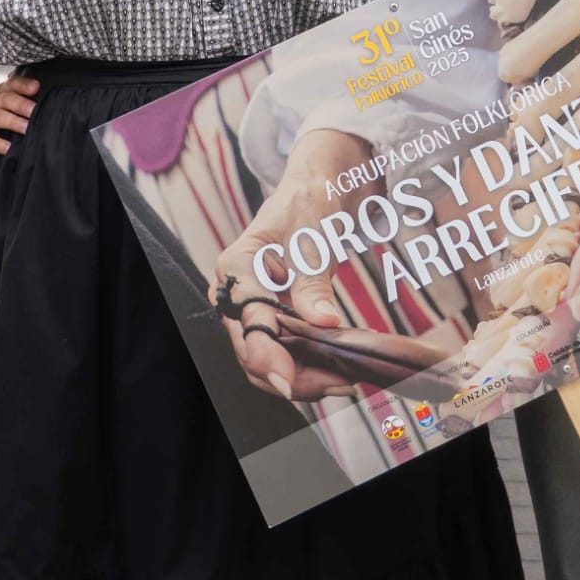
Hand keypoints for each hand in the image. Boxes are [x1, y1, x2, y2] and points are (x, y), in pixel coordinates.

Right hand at [0, 77, 40, 154]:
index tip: (36, 87)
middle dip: (21, 104)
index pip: (11, 84)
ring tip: (26, 128)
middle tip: (34, 110)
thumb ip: (13, 93)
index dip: (23, 84)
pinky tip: (8, 148)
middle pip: (6, 100)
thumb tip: (39, 90)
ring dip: (13, 122)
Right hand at [217, 128, 367, 402]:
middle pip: (252, 354)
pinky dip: (308, 369)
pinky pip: (282, 356)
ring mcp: (249, 313)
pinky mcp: (269, 322)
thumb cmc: (308, 205)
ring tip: (346, 381)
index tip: (290, 382)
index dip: (267, 358)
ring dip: (304, 380)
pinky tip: (339, 370)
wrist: (312, 196)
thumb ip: (313, 281)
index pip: (247, 325)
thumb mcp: (313, 237)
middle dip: (294, 378)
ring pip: (266, 364)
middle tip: (342, 383)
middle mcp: (233, 296)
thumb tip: (324, 322)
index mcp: (235, 268)